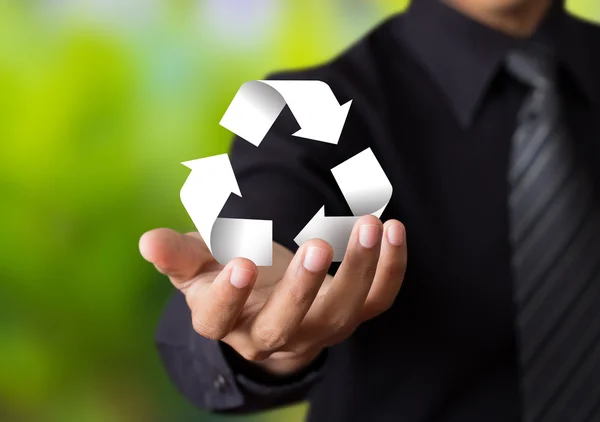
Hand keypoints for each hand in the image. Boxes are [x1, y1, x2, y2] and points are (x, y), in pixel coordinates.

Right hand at [139, 215, 406, 376]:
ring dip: (357, 271)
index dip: (228, 294)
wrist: (268, 304)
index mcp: (224, 320)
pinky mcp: (348, 315)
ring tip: (369, 226)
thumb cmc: (226, 275)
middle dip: (302, 288)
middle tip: (315, 244)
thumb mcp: (196, 265)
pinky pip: (377, 301)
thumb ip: (177, 254)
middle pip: (286, 324)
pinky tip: (392, 230)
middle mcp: (269, 334)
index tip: (240, 261)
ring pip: (339, 314)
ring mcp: (315, 328)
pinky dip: (390, 270)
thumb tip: (147, 241)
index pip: (219, 317)